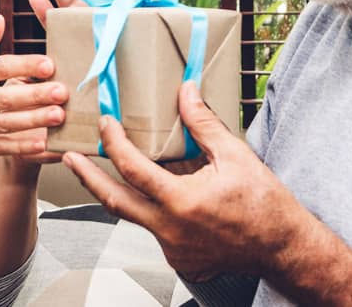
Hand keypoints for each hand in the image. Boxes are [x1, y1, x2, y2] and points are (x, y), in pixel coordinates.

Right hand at [0, 15, 67, 160]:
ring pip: (5, 123)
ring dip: (34, 120)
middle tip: (62, 91)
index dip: (24, 65)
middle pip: (6, 97)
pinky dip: (20, 145)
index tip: (49, 63)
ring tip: (59, 115)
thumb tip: (2, 20)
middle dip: (36, 95)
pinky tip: (42, 142)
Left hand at [61, 82, 302, 282]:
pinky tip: (160, 198)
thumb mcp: (235, 155)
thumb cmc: (265, 203)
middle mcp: (170, 230)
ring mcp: (172, 250)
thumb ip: (203, 124)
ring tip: (106, 171)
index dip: (113, 142)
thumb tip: (185, 91)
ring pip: (134, 217)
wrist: (283, 248)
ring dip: (120, 193)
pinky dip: (153, 212)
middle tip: (68, 157)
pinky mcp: (179, 261)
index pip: (131, 167)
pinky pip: (156, 232)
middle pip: (113, 201)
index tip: (105, 123)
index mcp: (181, 202)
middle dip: (87, 177)